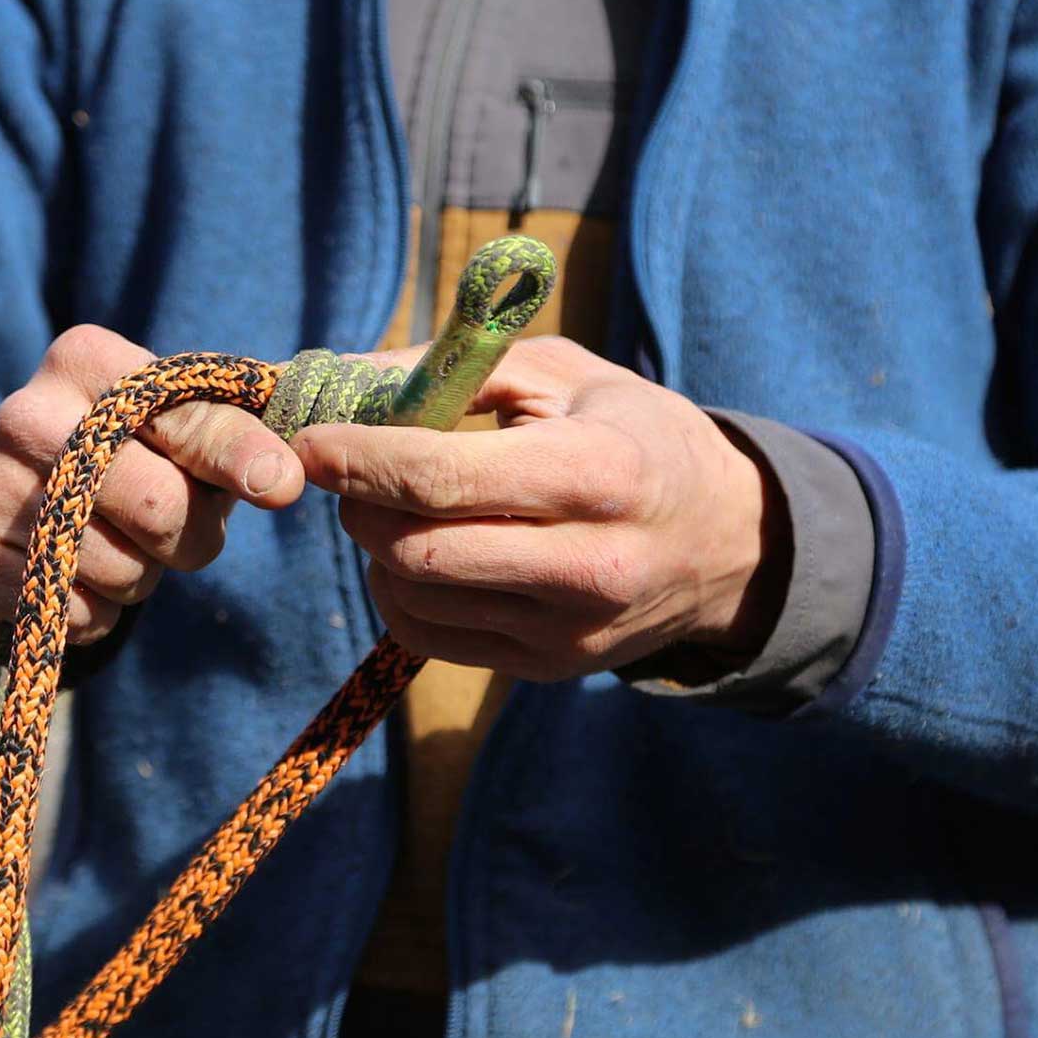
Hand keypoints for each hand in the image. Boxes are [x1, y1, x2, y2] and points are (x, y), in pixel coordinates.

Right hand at [0, 325, 304, 649]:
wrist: (12, 504)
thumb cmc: (128, 459)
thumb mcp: (182, 431)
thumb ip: (239, 431)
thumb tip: (285, 474)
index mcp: (87, 360)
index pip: (189, 419)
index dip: (242, 458)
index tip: (283, 485)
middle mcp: (27, 412)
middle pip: (162, 507)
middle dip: (188, 538)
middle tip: (169, 531)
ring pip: (119, 570)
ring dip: (136, 579)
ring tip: (110, 547)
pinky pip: (69, 612)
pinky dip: (89, 614)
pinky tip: (68, 579)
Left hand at [290, 336, 786, 681]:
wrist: (727, 541)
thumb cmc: (631, 433)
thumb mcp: (562, 373)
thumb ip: (453, 369)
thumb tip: (338, 376)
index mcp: (598, 474)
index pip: (444, 480)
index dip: (360, 460)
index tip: (310, 440)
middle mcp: (587, 566)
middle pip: (416, 551)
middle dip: (358, 504)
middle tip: (347, 468)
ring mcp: (567, 631)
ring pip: (414, 597)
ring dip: (375, 546)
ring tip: (393, 504)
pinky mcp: (546, 668)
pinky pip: (428, 638)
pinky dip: (398, 591)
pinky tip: (417, 551)